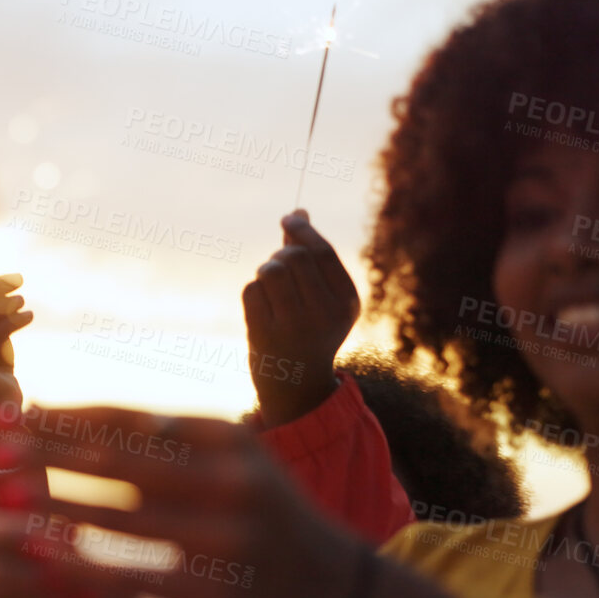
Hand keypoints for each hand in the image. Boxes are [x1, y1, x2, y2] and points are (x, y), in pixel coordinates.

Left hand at [12, 406, 361, 597]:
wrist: (336, 587)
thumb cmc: (264, 516)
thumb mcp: (235, 460)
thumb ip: (171, 439)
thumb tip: (81, 419)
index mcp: (229, 439)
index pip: (130, 419)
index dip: (65, 414)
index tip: (14, 411)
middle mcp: (231, 480)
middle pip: (117, 459)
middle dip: (48, 448)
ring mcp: (225, 536)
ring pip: (119, 514)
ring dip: (55, 501)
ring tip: (6, 492)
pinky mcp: (216, 591)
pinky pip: (132, 574)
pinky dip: (83, 562)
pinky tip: (40, 551)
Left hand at [243, 211, 357, 427]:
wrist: (295, 387)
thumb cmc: (309, 332)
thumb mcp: (323, 297)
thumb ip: (312, 255)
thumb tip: (298, 210)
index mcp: (347, 302)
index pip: (322, 252)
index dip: (302, 230)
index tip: (288, 220)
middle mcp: (325, 313)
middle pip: (294, 258)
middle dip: (280, 255)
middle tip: (279, 269)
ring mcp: (294, 325)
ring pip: (270, 270)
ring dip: (265, 272)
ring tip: (271, 289)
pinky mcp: (265, 334)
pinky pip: (251, 290)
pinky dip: (253, 293)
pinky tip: (262, 311)